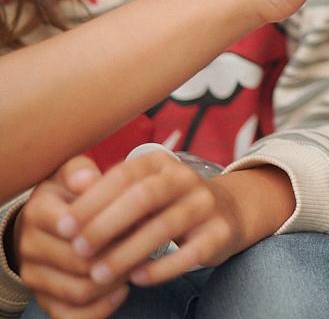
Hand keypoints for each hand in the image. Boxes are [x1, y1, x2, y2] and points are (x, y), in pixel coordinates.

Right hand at [12, 157, 129, 318]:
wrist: (47, 224)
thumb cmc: (71, 195)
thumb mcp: (75, 174)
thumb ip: (83, 172)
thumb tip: (88, 179)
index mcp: (39, 211)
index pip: (75, 223)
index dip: (112, 224)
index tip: (142, 216)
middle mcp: (30, 245)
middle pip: (82, 260)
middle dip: (121, 254)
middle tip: (149, 245)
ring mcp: (35, 276)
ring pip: (81, 289)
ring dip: (116, 280)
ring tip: (138, 265)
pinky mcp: (44, 299)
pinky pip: (73, 315)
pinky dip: (102, 308)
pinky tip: (122, 290)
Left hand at [52, 153, 257, 295]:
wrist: (226, 212)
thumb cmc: (165, 204)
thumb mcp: (138, 189)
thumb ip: (107, 190)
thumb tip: (70, 195)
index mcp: (161, 163)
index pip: (123, 175)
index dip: (91, 201)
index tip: (63, 228)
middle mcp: (186, 178)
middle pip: (144, 196)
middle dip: (106, 225)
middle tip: (77, 250)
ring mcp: (206, 204)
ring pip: (165, 227)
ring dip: (126, 253)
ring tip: (98, 275)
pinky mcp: (220, 232)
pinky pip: (189, 252)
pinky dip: (160, 268)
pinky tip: (136, 279)